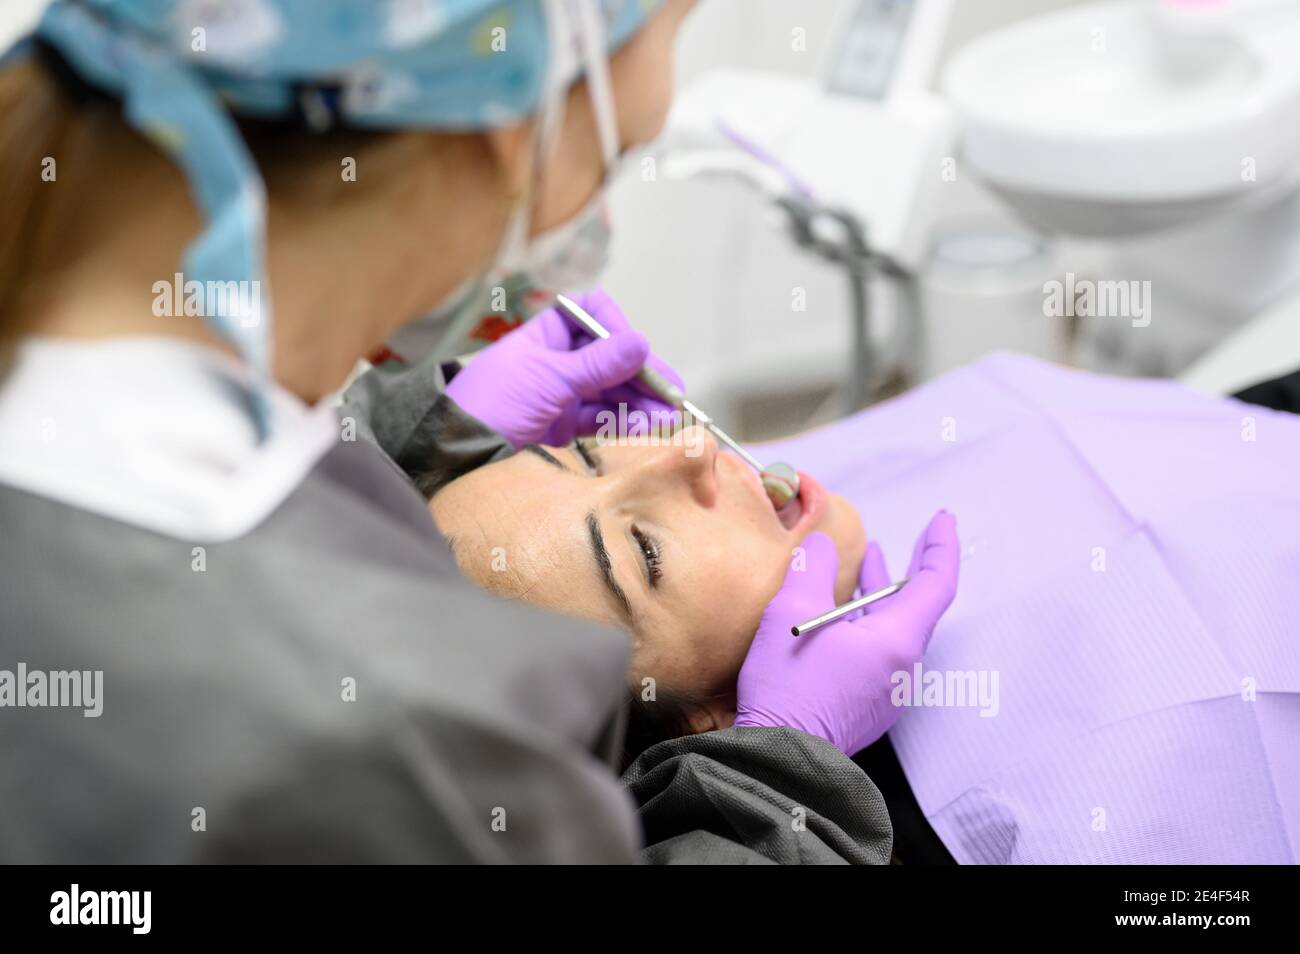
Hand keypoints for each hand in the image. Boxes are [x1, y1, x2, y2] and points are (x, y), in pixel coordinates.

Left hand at [445, 288, 682, 448]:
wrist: (455, 451)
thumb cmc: (490, 402)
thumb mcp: (548, 378)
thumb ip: (597, 364)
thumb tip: (641, 342)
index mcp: (548, 332)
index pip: (594, 314)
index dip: (618, 328)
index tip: (635, 351)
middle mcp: (559, 358)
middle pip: (612, 357)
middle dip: (643, 375)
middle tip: (671, 394)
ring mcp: (563, 392)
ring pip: (613, 390)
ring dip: (641, 402)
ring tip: (666, 417)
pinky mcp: (564, 425)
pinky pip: (603, 418)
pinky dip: (625, 422)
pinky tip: (645, 427)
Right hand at [733, 512, 959, 755]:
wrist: (779, 760)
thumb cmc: (788, 688)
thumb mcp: (790, 612)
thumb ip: (812, 568)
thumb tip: (822, 546)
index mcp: (897, 642)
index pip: (936, 584)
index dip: (941, 547)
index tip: (942, 519)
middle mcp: (903, 668)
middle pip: (915, 607)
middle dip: (908, 568)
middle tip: (914, 537)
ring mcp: (887, 692)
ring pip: (893, 631)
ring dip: (880, 596)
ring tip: (866, 565)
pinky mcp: (867, 706)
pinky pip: (877, 654)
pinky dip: (866, 624)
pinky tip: (838, 614)